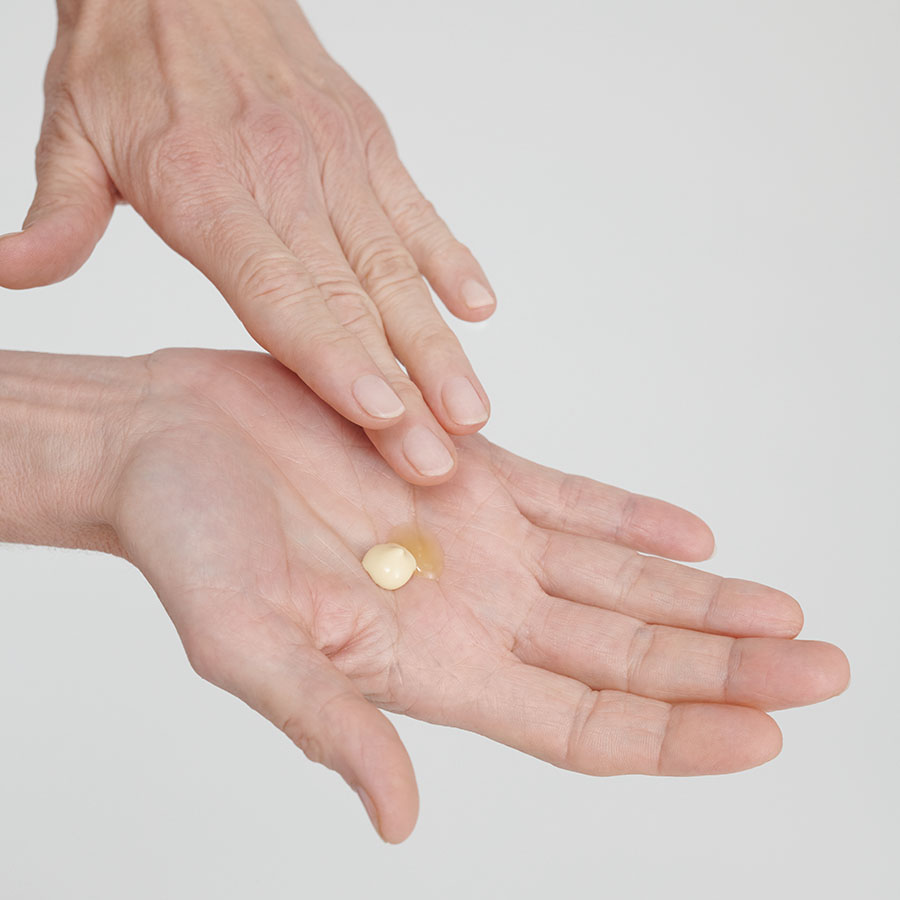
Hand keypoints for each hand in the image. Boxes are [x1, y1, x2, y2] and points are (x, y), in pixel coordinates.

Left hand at [0, 0, 493, 483]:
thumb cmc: (131, 58)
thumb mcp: (72, 134)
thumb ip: (56, 216)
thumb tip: (11, 273)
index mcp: (209, 191)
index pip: (282, 294)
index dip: (333, 358)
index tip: (380, 415)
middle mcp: (286, 181)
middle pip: (353, 302)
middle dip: (402, 388)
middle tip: (436, 457)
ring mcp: (338, 164)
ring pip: (398, 271)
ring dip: (439, 346)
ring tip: (472, 412)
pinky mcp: (370, 145)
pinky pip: (418, 213)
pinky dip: (451, 261)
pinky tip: (479, 310)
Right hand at [104, 349, 848, 842]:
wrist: (165, 443)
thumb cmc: (183, 541)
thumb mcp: (245, 643)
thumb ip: (328, 725)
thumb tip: (399, 821)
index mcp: (428, 667)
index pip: (582, 726)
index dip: (675, 738)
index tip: (766, 738)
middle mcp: (469, 610)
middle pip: (625, 659)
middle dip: (726, 669)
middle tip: (828, 669)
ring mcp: (476, 539)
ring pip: (616, 586)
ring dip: (701, 602)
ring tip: (785, 612)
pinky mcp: (466, 472)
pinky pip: (572, 503)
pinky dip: (633, 521)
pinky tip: (694, 538)